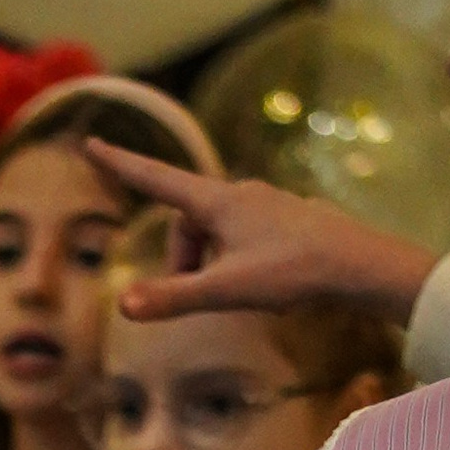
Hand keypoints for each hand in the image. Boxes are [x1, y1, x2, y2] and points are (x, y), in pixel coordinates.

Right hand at [83, 148, 437, 332]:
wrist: (357, 263)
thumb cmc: (292, 272)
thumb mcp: (226, 290)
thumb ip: (173, 297)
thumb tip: (123, 305)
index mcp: (218, 202)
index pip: (156, 179)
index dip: (122, 165)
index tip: (93, 144)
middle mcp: (239, 193)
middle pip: (185, 223)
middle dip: (180, 260)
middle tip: (197, 296)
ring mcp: (264, 203)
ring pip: (213, 231)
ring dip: (207, 264)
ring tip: (232, 294)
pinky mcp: (283, 217)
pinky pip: (239, 235)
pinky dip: (232, 261)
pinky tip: (259, 282)